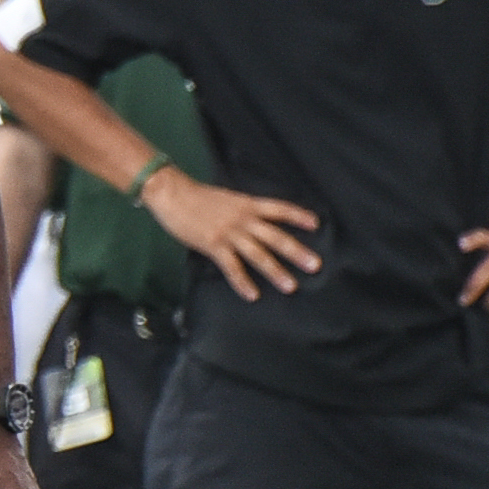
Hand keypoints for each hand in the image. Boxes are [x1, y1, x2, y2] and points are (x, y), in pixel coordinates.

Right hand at [138, 167, 319, 296]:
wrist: (172, 193)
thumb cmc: (196, 196)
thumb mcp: (227, 199)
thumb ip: (242, 211)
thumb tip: (253, 223)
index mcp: (247, 204)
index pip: (279, 208)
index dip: (298, 216)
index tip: (316, 224)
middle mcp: (243, 218)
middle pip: (275, 236)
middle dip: (296, 251)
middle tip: (315, 265)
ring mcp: (229, 232)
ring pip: (258, 254)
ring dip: (276, 271)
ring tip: (291, 286)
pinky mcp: (213, 245)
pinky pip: (232, 266)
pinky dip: (242, 282)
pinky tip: (252, 294)